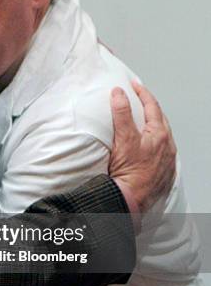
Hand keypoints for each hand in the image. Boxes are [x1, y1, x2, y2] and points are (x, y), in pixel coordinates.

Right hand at [109, 81, 176, 212]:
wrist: (131, 200)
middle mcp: (166, 146)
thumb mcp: (123, 139)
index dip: (142, 93)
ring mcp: (166, 160)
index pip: (152, 106)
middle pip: (160, 120)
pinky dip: (155, 142)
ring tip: (144, 121)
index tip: (134, 85)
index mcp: (159, 135)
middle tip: (140, 99)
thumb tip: (119, 93)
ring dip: (154, 125)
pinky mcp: (163, 171)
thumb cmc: (128, 174)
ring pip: (163, 135)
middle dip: (150, 107)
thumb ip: (122, 114)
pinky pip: (162, 151)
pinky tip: (149, 146)